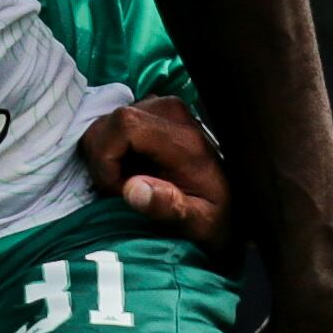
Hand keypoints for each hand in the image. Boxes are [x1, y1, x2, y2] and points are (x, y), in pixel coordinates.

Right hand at [78, 96, 233, 245]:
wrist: (230, 202)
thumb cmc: (214, 217)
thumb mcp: (200, 224)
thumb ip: (169, 207)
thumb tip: (132, 188)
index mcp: (184, 139)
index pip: (125, 125)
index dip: (107, 159)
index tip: (118, 191)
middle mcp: (171, 112)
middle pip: (110, 124)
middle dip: (103, 162)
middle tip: (121, 192)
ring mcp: (160, 108)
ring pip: (106, 125)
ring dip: (105, 158)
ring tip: (126, 183)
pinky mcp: (151, 111)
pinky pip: (114, 126)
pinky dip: (112, 150)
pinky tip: (130, 171)